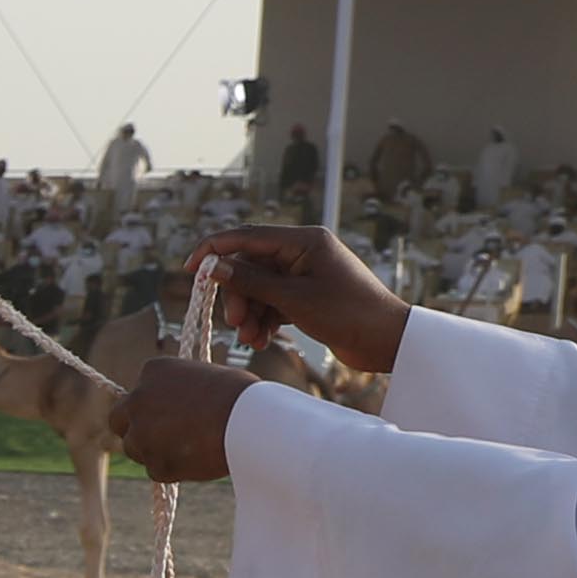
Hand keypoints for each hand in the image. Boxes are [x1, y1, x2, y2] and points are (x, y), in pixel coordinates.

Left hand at [115, 355, 254, 483]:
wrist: (248, 421)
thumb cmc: (240, 395)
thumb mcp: (206, 379)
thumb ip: (181, 391)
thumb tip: (175, 409)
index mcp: (153, 371)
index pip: (138, 391)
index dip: (151, 406)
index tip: (167, 413)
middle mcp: (138, 399)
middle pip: (118, 420)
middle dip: (133, 429)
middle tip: (156, 437)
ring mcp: (141, 434)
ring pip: (135, 449)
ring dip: (153, 451)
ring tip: (190, 448)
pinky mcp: (154, 464)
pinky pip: (157, 470)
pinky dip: (173, 469)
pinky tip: (198, 460)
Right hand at [183, 224, 407, 371]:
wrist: (386, 341)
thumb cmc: (348, 313)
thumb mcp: (293, 298)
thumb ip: (251, 281)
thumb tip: (214, 267)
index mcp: (304, 240)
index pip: (246, 236)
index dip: (214, 250)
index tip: (190, 270)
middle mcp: (302, 252)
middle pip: (249, 266)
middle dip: (238, 296)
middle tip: (235, 324)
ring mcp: (304, 274)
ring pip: (258, 287)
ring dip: (250, 313)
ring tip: (252, 339)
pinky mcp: (306, 295)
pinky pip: (272, 302)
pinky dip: (263, 320)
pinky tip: (262, 340)